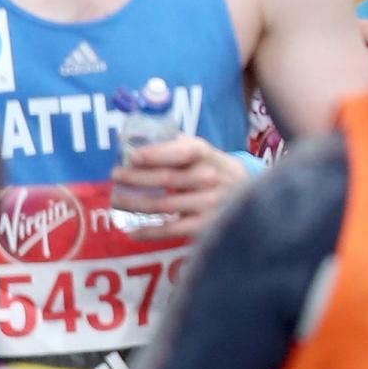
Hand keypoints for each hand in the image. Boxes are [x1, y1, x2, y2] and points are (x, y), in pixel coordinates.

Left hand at [109, 136, 247, 239]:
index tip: (132, 157)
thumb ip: (178, 145)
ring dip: (134, 203)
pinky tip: (131, 230)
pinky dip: (147, 231)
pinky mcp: (204, 226)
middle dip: (135, 178)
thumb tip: (138, 137)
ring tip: (116, 200)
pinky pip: (170, 229)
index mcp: (208, 155)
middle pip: (166, 178)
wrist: (252, 197)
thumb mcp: (205, 153)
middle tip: (115, 176)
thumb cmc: (215, 170)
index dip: (156, 154)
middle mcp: (210, 178)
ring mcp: (208, 204)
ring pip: (162, 205)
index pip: (183, 151)